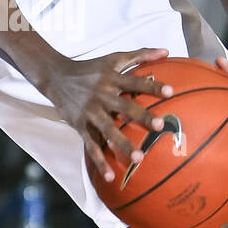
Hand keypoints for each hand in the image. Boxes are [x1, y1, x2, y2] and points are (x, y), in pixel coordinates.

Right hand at [43, 47, 173, 182]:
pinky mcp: (81, 126)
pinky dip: (100, 162)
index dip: (152, 85)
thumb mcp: (114, 58)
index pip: (135, 81)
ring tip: (139, 158)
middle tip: (159, 125)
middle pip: (125, 106)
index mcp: (112, 79)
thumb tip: (167, 51)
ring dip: (123, 144)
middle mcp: (102, 95)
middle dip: (141, 116)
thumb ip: (140, 55)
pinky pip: (91, 146)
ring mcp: (91, 112)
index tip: (170, 91)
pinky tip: (110, 177)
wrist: (56, 77)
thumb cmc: (91, 68)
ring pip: (108, 130)